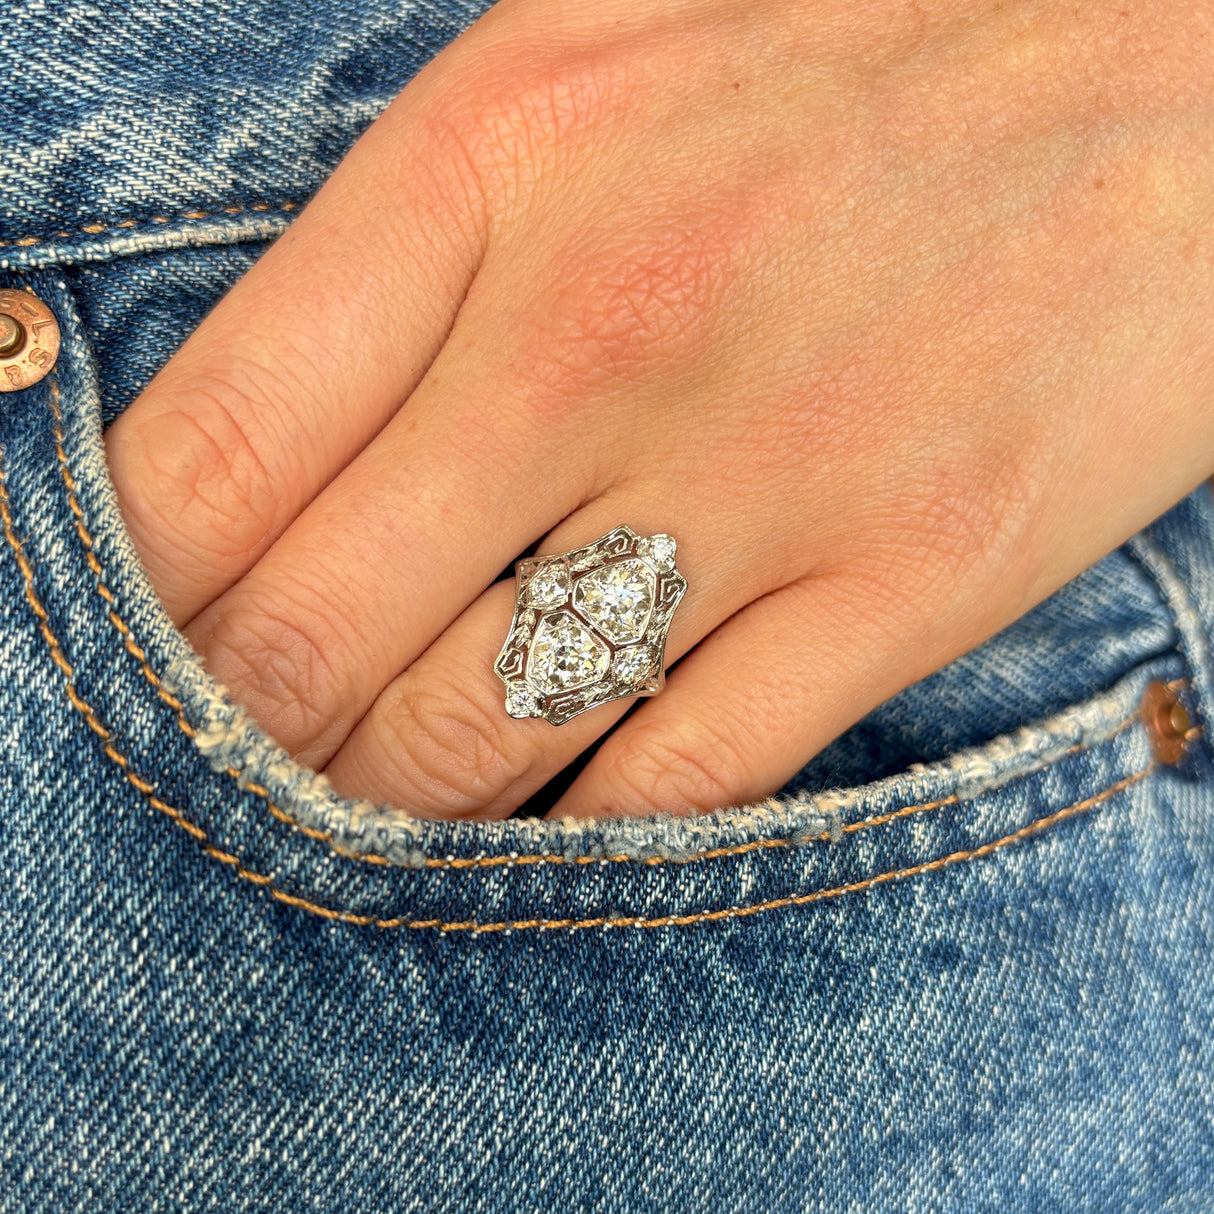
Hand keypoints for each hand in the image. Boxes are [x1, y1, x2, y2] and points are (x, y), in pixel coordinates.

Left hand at [103, 0, 1213, 819]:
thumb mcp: (594, 65)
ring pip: (477, 743)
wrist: (1175, 70)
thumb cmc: (863, 54)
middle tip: (239, 755)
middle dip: (241, 731)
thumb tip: (257, 460)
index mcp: (501, 162)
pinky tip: (550, 817)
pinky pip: (674, 787)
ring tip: (368, 802)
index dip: (124, 594)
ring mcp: (771, 472)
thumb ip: (407, 260)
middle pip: (313, 629)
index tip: (128, 650)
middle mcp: (612, 326)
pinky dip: (578, 834)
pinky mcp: (911, 582)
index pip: (207, 453)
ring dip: (388, 806)